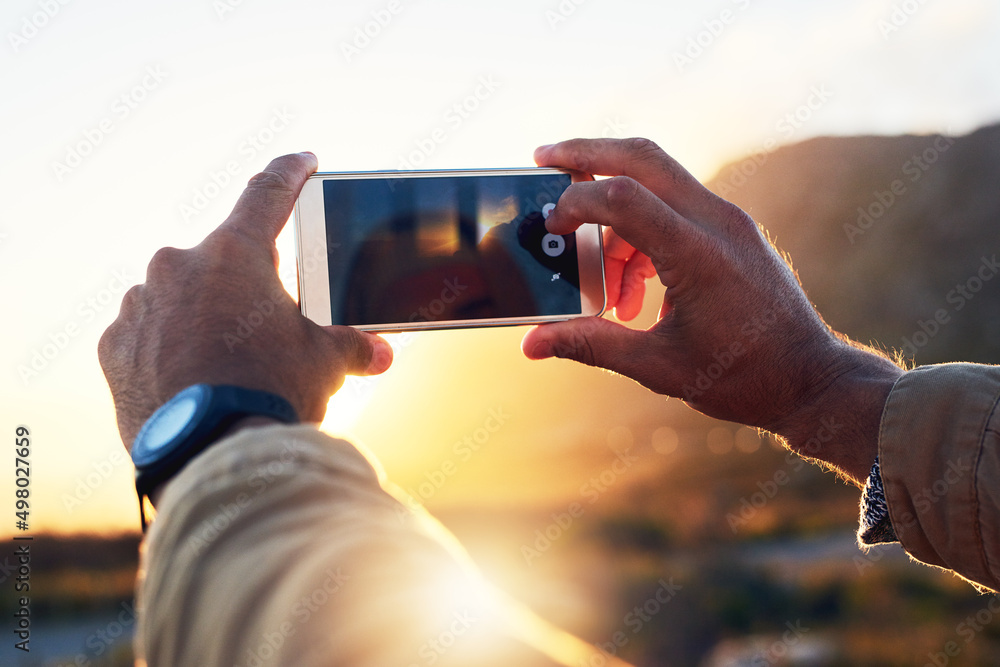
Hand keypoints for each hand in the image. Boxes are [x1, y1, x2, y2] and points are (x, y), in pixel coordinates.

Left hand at [98, 153, 392, 449]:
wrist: (213, 453)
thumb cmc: (274, 394)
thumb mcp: (324, 363)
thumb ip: (351, 346)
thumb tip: (380, 354)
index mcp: (235, 254)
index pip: (268, 193)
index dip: (290, 172)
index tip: (303, 161)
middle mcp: (178, 266)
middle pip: (221, 258)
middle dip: (245, 282)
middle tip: (267, 318)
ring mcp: (139, 304)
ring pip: (178, 294)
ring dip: (202, 314)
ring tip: (227, 361)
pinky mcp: (113, 346)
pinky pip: (145, 332)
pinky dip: (167, 345)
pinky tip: (190, 378)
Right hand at [521, 138, 901, 481]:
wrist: (811, 378)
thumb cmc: (743, 377)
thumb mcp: (658, 366)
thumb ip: (591, 345)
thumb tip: (531, 344)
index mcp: (699, 254)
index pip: (624, 198)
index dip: (575, 203)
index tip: (550, 226)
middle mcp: (718, 222)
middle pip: (642, 157)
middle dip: (586, 152)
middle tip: (543, 158)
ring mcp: (729, 221)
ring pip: (657, 180)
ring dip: (615, 214)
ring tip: (601, 281)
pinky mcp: (732, 229)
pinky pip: (675, 207)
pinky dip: (642, 230)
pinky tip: (634, 287)